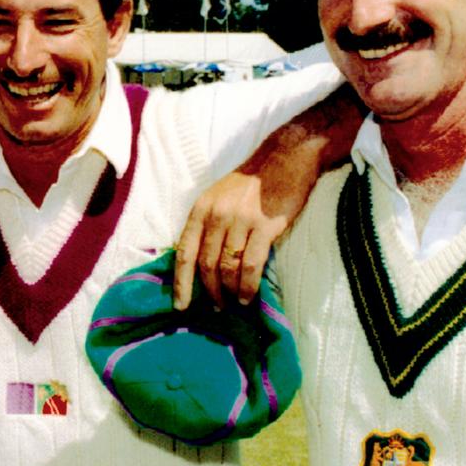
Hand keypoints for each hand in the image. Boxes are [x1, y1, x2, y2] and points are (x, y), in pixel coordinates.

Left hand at [174, 170, 291, 309]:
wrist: (285, 158)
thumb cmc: (251, 182)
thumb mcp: (218, 197)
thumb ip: (207, 225)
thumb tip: (200, 262)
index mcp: (201, 210)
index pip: (184, 252)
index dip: (181, 282)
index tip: (180, 306)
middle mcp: (217, 216)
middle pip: (206, 265)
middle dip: (209, 291)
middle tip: (216, 307)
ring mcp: (241, 221)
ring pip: (228, 268)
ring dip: (230, 291)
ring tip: (235, 302)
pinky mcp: (265, 226)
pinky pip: (252, 265)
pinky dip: (249, 286)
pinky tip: (249, 296)